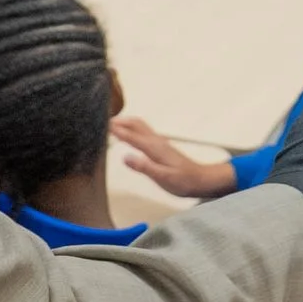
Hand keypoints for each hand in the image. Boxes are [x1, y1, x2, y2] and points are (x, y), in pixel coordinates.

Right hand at [110, 115, 238, 200]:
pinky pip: (143, 132)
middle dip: (121, 121)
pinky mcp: (161, 147)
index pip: (132, 136)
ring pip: (140, 126)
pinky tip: (129, 135)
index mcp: (154, 148)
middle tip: (102, 121)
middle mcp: (156, 141)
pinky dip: (132, 129)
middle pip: (136, 124)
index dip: (116, 130)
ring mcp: (159, 143)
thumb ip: (144, 167)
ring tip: (111, 124)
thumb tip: (125, 157)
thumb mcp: (163, 177)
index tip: (102, 125)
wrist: (201, 180)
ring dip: (126, 123)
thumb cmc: (183, 181)